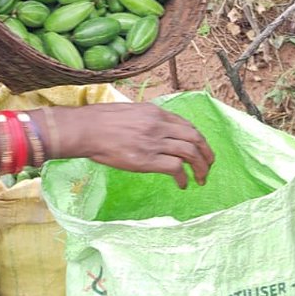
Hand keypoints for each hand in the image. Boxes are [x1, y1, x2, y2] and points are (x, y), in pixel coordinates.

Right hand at [58, 102, 214, 188]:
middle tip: (209, 165)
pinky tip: (183, 184)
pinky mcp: (146, 160)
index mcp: (155, 112)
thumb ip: (145, 119)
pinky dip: (183, 178)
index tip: (200, 149)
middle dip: (206, 153)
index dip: (197, 138)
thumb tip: (153, 129)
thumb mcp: (129, 111)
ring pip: (190, 153)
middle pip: (195, 138)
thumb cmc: (100, 120)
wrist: (86, 129)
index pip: (186, 124)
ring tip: (201, 178)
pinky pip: (175, 168)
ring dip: (200, 167)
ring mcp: (153, 142)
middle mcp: (158, 125)